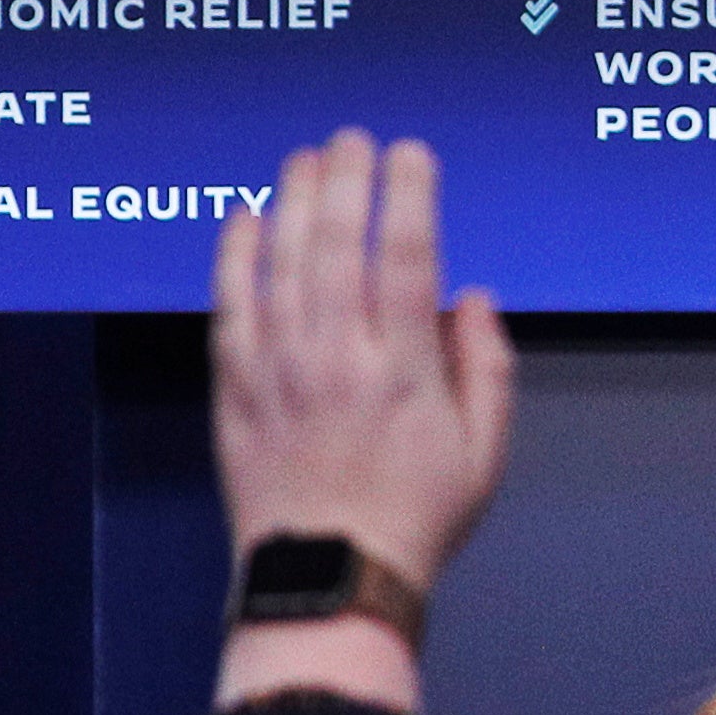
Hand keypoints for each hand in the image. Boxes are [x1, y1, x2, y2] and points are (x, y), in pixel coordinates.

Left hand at [209, 133, 515, 710]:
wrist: (331, 575)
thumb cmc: (418, 517)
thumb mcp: (485, 452)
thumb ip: (485, 368)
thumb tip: (472, 297)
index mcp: (405, 372)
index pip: (408, 259)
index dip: (410, 197)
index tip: (413, 155)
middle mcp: (337, 360)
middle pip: (337, 245)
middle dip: (347, 181)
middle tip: (353, 140)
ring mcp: (278, 371)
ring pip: (280, 265)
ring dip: (292, 202)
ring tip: (306, 159)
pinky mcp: (236, 389)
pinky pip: (229, 306)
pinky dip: (234, 256)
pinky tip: (244, 217)